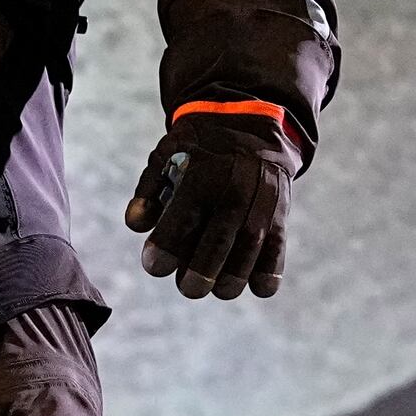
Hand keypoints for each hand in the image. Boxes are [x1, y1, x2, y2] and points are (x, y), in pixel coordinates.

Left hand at [124, 113, 293, 299]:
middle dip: (202, 272)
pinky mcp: (279, 214)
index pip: (180, 219)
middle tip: (189, 289)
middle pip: (218, 240)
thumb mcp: (165, 156)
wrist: (251, 125)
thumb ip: (148, 191)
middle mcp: (232, 190)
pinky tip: (257, 287)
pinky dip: (270, 271)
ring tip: (220, 291)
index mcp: (200, 176)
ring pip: (249, 249)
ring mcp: (260, 203)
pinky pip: (277, 248)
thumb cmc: (198, 147)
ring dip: (234, 277)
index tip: (155, 267)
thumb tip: (136, 224)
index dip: (165, 248)